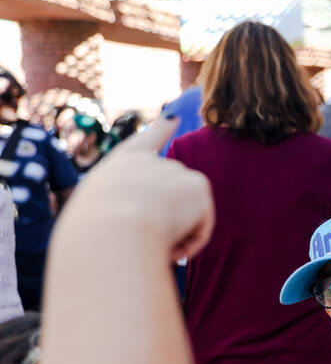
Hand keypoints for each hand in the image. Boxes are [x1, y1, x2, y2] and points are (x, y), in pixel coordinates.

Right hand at [59, 115, 213, 259]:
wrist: (111, 230)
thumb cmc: (95, 237)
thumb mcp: (100, 218)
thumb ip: (129, 212)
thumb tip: (167, 225)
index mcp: (118, 167)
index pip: (144, 142)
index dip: (160, 129)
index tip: (173, 116)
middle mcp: (148, 162)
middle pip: (170, 199)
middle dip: (165, 223)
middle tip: (142, 243)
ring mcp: (175, 169)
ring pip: (185, 215)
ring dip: (174, 235)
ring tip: (149, 243)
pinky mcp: (198, 185)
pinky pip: (202, 228)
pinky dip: (190, 243)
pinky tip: (172, 247)